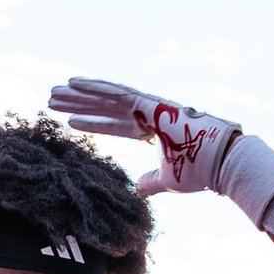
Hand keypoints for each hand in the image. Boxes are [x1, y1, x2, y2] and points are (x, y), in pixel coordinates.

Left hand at [49, 78, 239, 196]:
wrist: (220, 163)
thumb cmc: (199, 172)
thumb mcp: (167, 181)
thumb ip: (150, 183)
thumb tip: (138, 190)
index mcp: (151, 131)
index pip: (113, 126)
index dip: (91, 123)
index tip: (69, 122)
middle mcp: (147, 115)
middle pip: (104, 108)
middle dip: (78, 104)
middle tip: (52, 100)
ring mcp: (149, 107)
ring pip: (106, 97)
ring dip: (80, 94)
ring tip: (54, 92)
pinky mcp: (151, 103)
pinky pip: (117, 93)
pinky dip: (96, 87)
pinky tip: (75, 83)